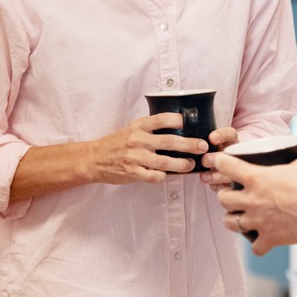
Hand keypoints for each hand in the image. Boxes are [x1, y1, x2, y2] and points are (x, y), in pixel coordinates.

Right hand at [88, 113, 208, 184]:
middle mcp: (137, 140)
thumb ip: (150, 129)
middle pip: (168, 141)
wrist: (95, 158)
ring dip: (181, 164)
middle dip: (188, 144)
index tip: (192, 123)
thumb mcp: (132, 129)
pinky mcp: (132, 172)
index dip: (179, 120)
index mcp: (138, 126)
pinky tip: (169, 175)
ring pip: (163, 162)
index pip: (162, 119)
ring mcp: (135, 157)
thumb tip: (178, 130)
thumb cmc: (117, 143)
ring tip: (190, 164)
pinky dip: (163, 176)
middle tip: (202, 146)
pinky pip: (153, 176)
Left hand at [200, 125, 237, 190]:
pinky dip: (221, 187)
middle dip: (218, 158)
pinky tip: (213, 186)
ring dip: (217, 175)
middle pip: (232, 155)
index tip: (211, 138)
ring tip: (204, 177)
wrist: (218, 175)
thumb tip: (190, 143)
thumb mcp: (205, 147)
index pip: (230, 134)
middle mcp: (236, 155)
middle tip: (205, 161)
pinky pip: (231, 187)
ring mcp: (238, 170)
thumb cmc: (209, 157)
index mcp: (230, 143)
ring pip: (232, 173)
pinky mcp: (236, 184)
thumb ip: (201, 144)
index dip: (222, 135)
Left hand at [213, 144, 296, 254]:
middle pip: (222, 199)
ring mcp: (258, 221)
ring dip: (234, 220)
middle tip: (235, 195)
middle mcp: (251, 199)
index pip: (225, 165)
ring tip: (242, 217)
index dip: (221, 162)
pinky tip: (263, 239)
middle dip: (226, 196)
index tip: (221, 163)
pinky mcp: (269, 239)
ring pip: (230, 223)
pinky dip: (258, 244)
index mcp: (256, 178)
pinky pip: (254, 247)